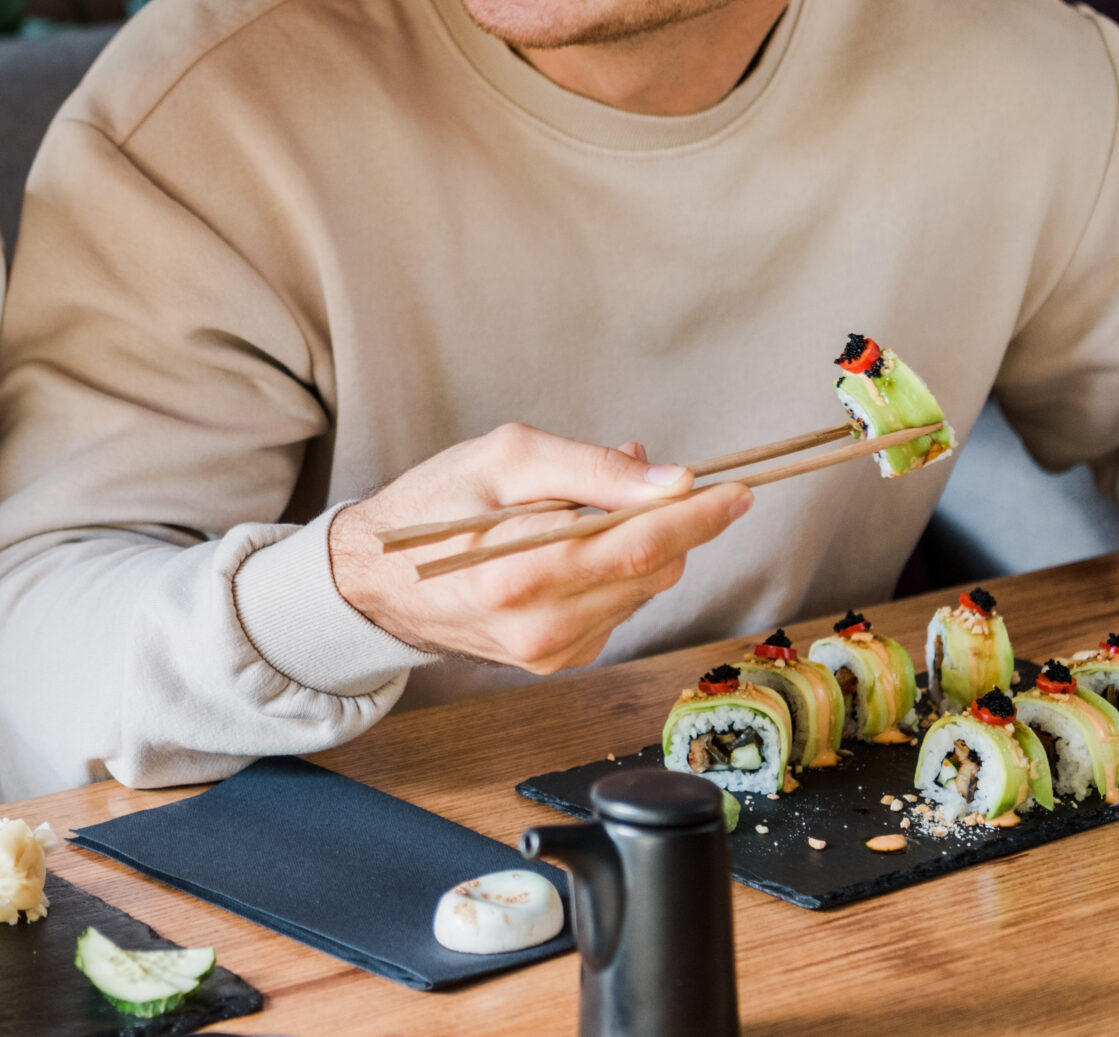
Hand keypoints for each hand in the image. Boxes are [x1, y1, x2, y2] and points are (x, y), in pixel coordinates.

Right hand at [329, 424, 752, 672]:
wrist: (380, 579)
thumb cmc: (437, 505)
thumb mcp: (505, 457)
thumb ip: (590, 468)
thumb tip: (670, 480)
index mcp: (519, 568)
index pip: (640, 543)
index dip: (698, 515)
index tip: (738, 491)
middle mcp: (539, 623)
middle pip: (653, 570)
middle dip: (669, 521)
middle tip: (645, 481)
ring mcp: (550, 651)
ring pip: (643, 591)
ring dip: (641, 546)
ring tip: (585, 514)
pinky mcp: (557, 662)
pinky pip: (620, 610)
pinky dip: (615, 574)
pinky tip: (573, 553)